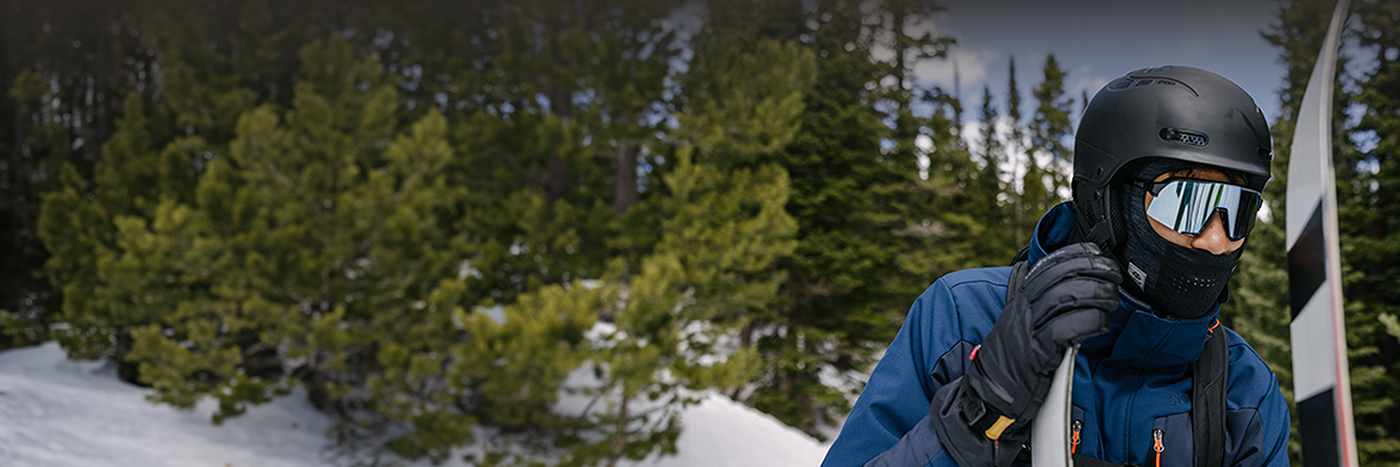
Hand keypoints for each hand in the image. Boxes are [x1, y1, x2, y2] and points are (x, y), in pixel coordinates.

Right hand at [931, 242, 1121, 466]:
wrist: (990, 391)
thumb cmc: (1013, 358)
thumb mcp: (1022, 322)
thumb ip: (1041, 303)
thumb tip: (1071, 283)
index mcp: (1021, 298)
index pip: (1051, 264)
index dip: (1078, 255)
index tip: (1100, 255)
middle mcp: (1023, 308)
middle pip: (1061, 276)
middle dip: (1093, 271)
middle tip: (1113, 276)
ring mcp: (1028, 329)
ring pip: (1064, 297)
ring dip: (1096, 295)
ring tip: (1111, 300)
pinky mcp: (1036, 352)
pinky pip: (1065, 329)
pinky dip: (1088, 322)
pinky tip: (1100, 324)